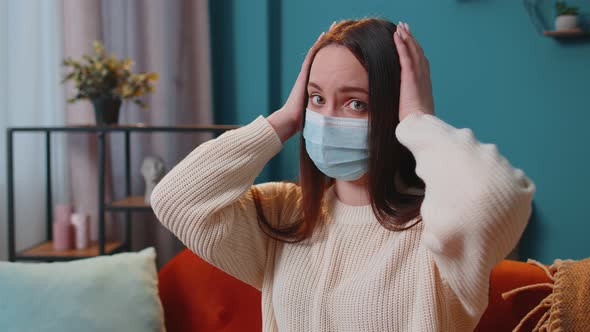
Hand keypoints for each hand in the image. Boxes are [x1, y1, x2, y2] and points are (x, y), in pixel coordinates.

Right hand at [267, 22, 335, 142]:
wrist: (291, 121)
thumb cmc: (305, 123)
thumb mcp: (322, 116)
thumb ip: (331, 115)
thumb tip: (346, 121)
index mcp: (316, 86)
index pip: (326, 68)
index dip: (334, 58)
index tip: (344, 47)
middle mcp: (311, 78)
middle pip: (323, 57)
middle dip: (331, 45)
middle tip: (340, 30)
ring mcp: (307, 75)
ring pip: (318, 54)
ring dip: (325, 41)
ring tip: (334, 27)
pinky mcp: (304, 74)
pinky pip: (313, 56)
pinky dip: (318, 46)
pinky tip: (325, 35)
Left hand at [393, 22, 434, 121]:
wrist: (420, 123)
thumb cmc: (415, 119)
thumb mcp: (413, 105)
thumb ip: (410, 98)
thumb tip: (404, 101)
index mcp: (424, 81)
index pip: (420, 60)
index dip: (415, 48)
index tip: (410, 40)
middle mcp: (423, 75)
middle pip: (417, 51)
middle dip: (411, 38)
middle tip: (405, 27)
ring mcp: (418, 74)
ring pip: (413, 50)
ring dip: (406, 37)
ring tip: (400, 26)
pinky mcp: (411, 76)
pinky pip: (406, 55)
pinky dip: (402, 44)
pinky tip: (397, 35)